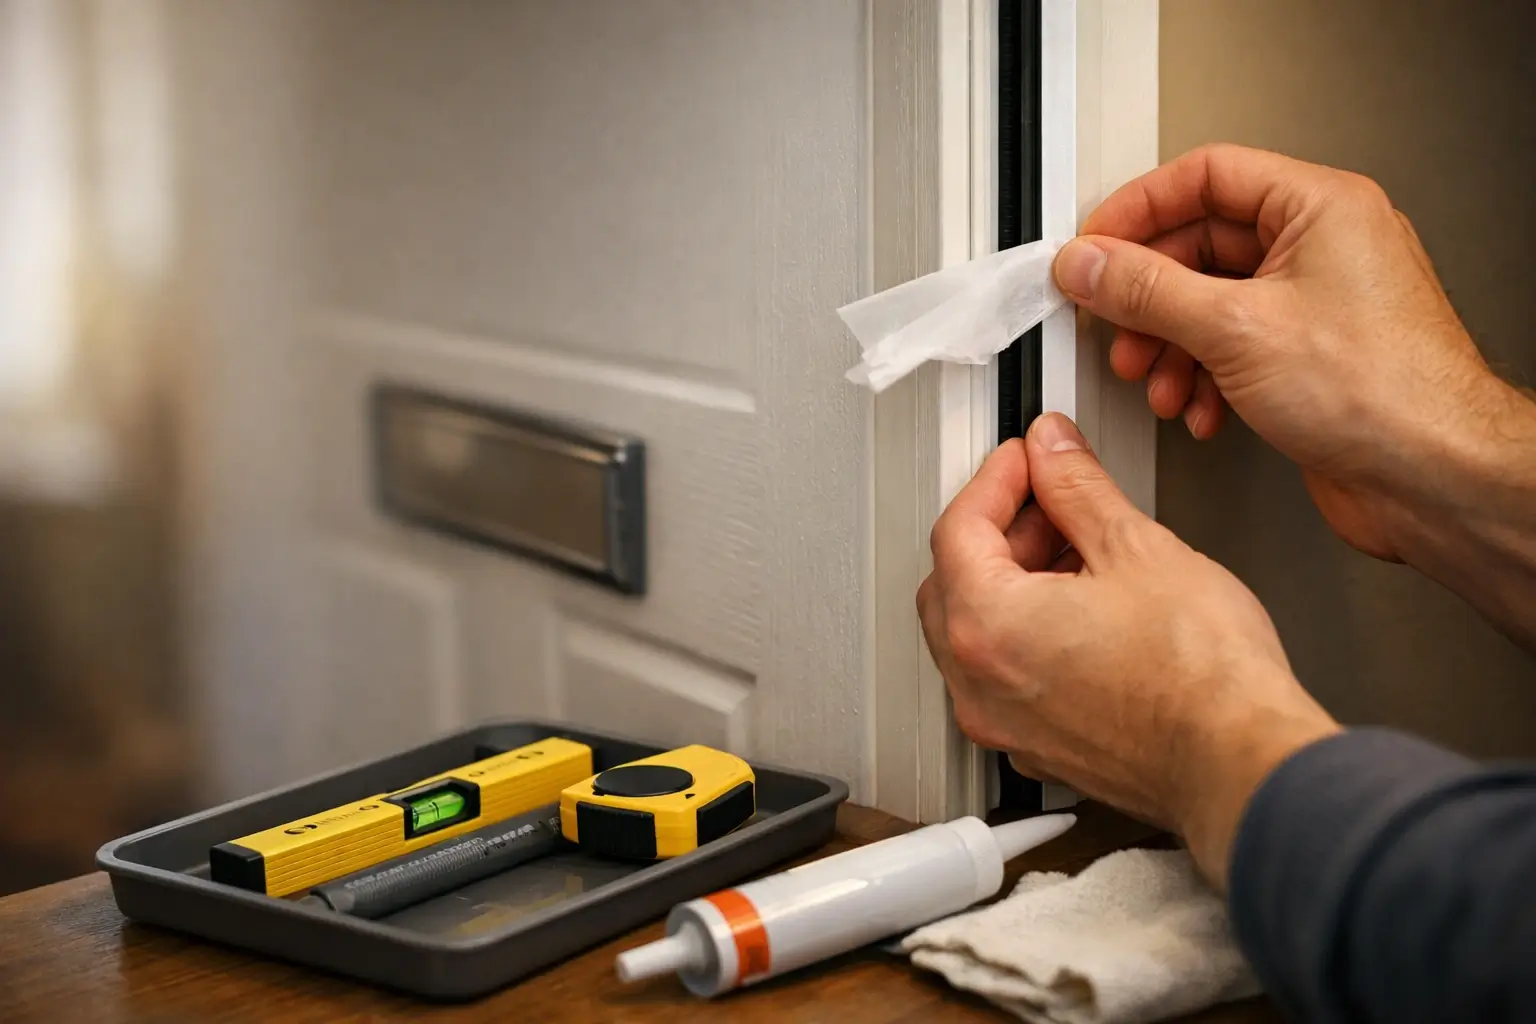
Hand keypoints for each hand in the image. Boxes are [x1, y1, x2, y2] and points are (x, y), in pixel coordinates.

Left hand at [918, 413, 1340, 885]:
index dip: (996, 479)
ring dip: (1011, 584)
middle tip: (1048, 498)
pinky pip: (1007, 679)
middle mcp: (979, 685)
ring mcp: (1005, 726)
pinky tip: (1082, 613)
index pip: (957, 528)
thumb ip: (1079, 489)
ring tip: (1077, 551)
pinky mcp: (1039, 750)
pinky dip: (1027, 637)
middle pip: (954, 581)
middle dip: (998, 531)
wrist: (1243, 763)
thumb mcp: (1138, 548)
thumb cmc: (1202, 678)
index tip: (1027, 458)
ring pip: (977, 634)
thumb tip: (1054, 454)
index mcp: (987, 626)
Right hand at [1052, 143, 1525, 561]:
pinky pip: (1232, 348)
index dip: (1140, 208)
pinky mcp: (1310, 358)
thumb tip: (1091, 263)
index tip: (1095, 244)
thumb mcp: (1236, 327)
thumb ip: (1147, 290)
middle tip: (1111, 319)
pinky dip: (1202, 376)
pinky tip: (1197, 406)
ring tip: (1153, 376)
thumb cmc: (1385, 392)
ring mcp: (1317, 304)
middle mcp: (1323, 247)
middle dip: (1149, 295)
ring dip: (1169, 345)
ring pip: (1211, 304)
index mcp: (1320, 208)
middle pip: (1202, 245)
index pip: (1207, 176)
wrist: (1435, 477)